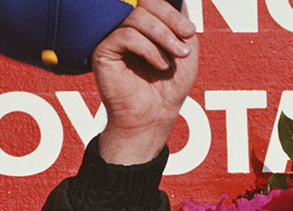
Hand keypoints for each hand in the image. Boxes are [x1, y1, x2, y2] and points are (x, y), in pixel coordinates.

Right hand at [92, 0, 198, 164]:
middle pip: (145, 2)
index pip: (153, 1)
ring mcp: (112, 37)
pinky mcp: (102, 50)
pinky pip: (125, 35)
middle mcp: (124, 26)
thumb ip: (182, 23)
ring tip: (176, 56)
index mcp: (143, 24)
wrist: (153, 117)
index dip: (171, 10)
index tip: (190, 31)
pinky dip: (148, 49)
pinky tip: (160, 65)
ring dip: (163, 36)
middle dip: (170, 19)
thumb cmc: (169, 87)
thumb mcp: (186, 50)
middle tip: (186, 36)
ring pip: (137, 17)